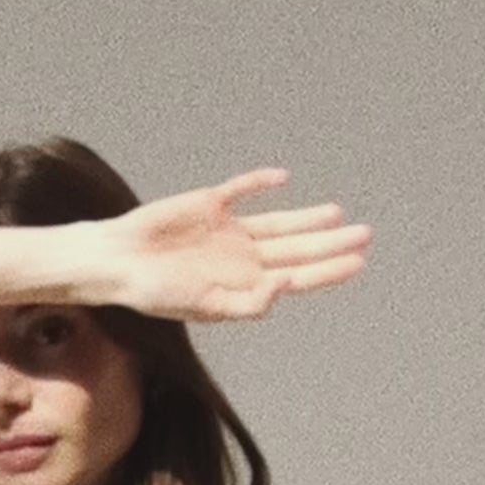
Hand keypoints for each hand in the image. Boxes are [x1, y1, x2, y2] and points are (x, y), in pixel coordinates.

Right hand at [105, 167, 371, 322]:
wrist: (118, 261)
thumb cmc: (155, 292)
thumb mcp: (204, 306)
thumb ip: (248, 302)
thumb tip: (288, 285)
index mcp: (243, 283)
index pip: (297, 276)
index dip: (328, 270)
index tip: (358, 261)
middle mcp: (241, 257)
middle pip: (296, 249)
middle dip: (331, 243)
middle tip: (366, 234)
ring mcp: (227, 230)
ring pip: (278, 223)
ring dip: (308, 218)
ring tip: (338, 213)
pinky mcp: (208, 205)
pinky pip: (240, 191)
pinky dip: (260, 183)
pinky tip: (282, 179)